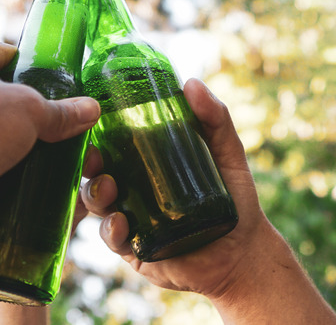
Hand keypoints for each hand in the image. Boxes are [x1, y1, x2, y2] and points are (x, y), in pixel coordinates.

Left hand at [0, 41, 99, 228]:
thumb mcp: (27, 112)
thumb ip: (60, 112)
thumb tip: (92, 110)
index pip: (4, 53)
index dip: (33, 66)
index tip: (58, 86)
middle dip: (24, 118)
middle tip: (56, 136)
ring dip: (5, 152)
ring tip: (39, 167)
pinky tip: (10, 192)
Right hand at [80, 78, 268, 298]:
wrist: (245, 252)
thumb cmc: (236, 200)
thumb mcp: (227, 152)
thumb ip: (215, 118)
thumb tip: (191, 83)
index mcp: (146, 167)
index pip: (113, 147)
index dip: (98, 136)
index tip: (93, 122)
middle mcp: (133, 192)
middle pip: (98, 173)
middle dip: (89, 165)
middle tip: (95, 158)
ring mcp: (131, 220)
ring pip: (99, 205)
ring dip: (96, 195)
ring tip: (108, 188)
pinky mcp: (134, 250)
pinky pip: (113, 239)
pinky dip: (111, 230)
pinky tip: (120, 222)